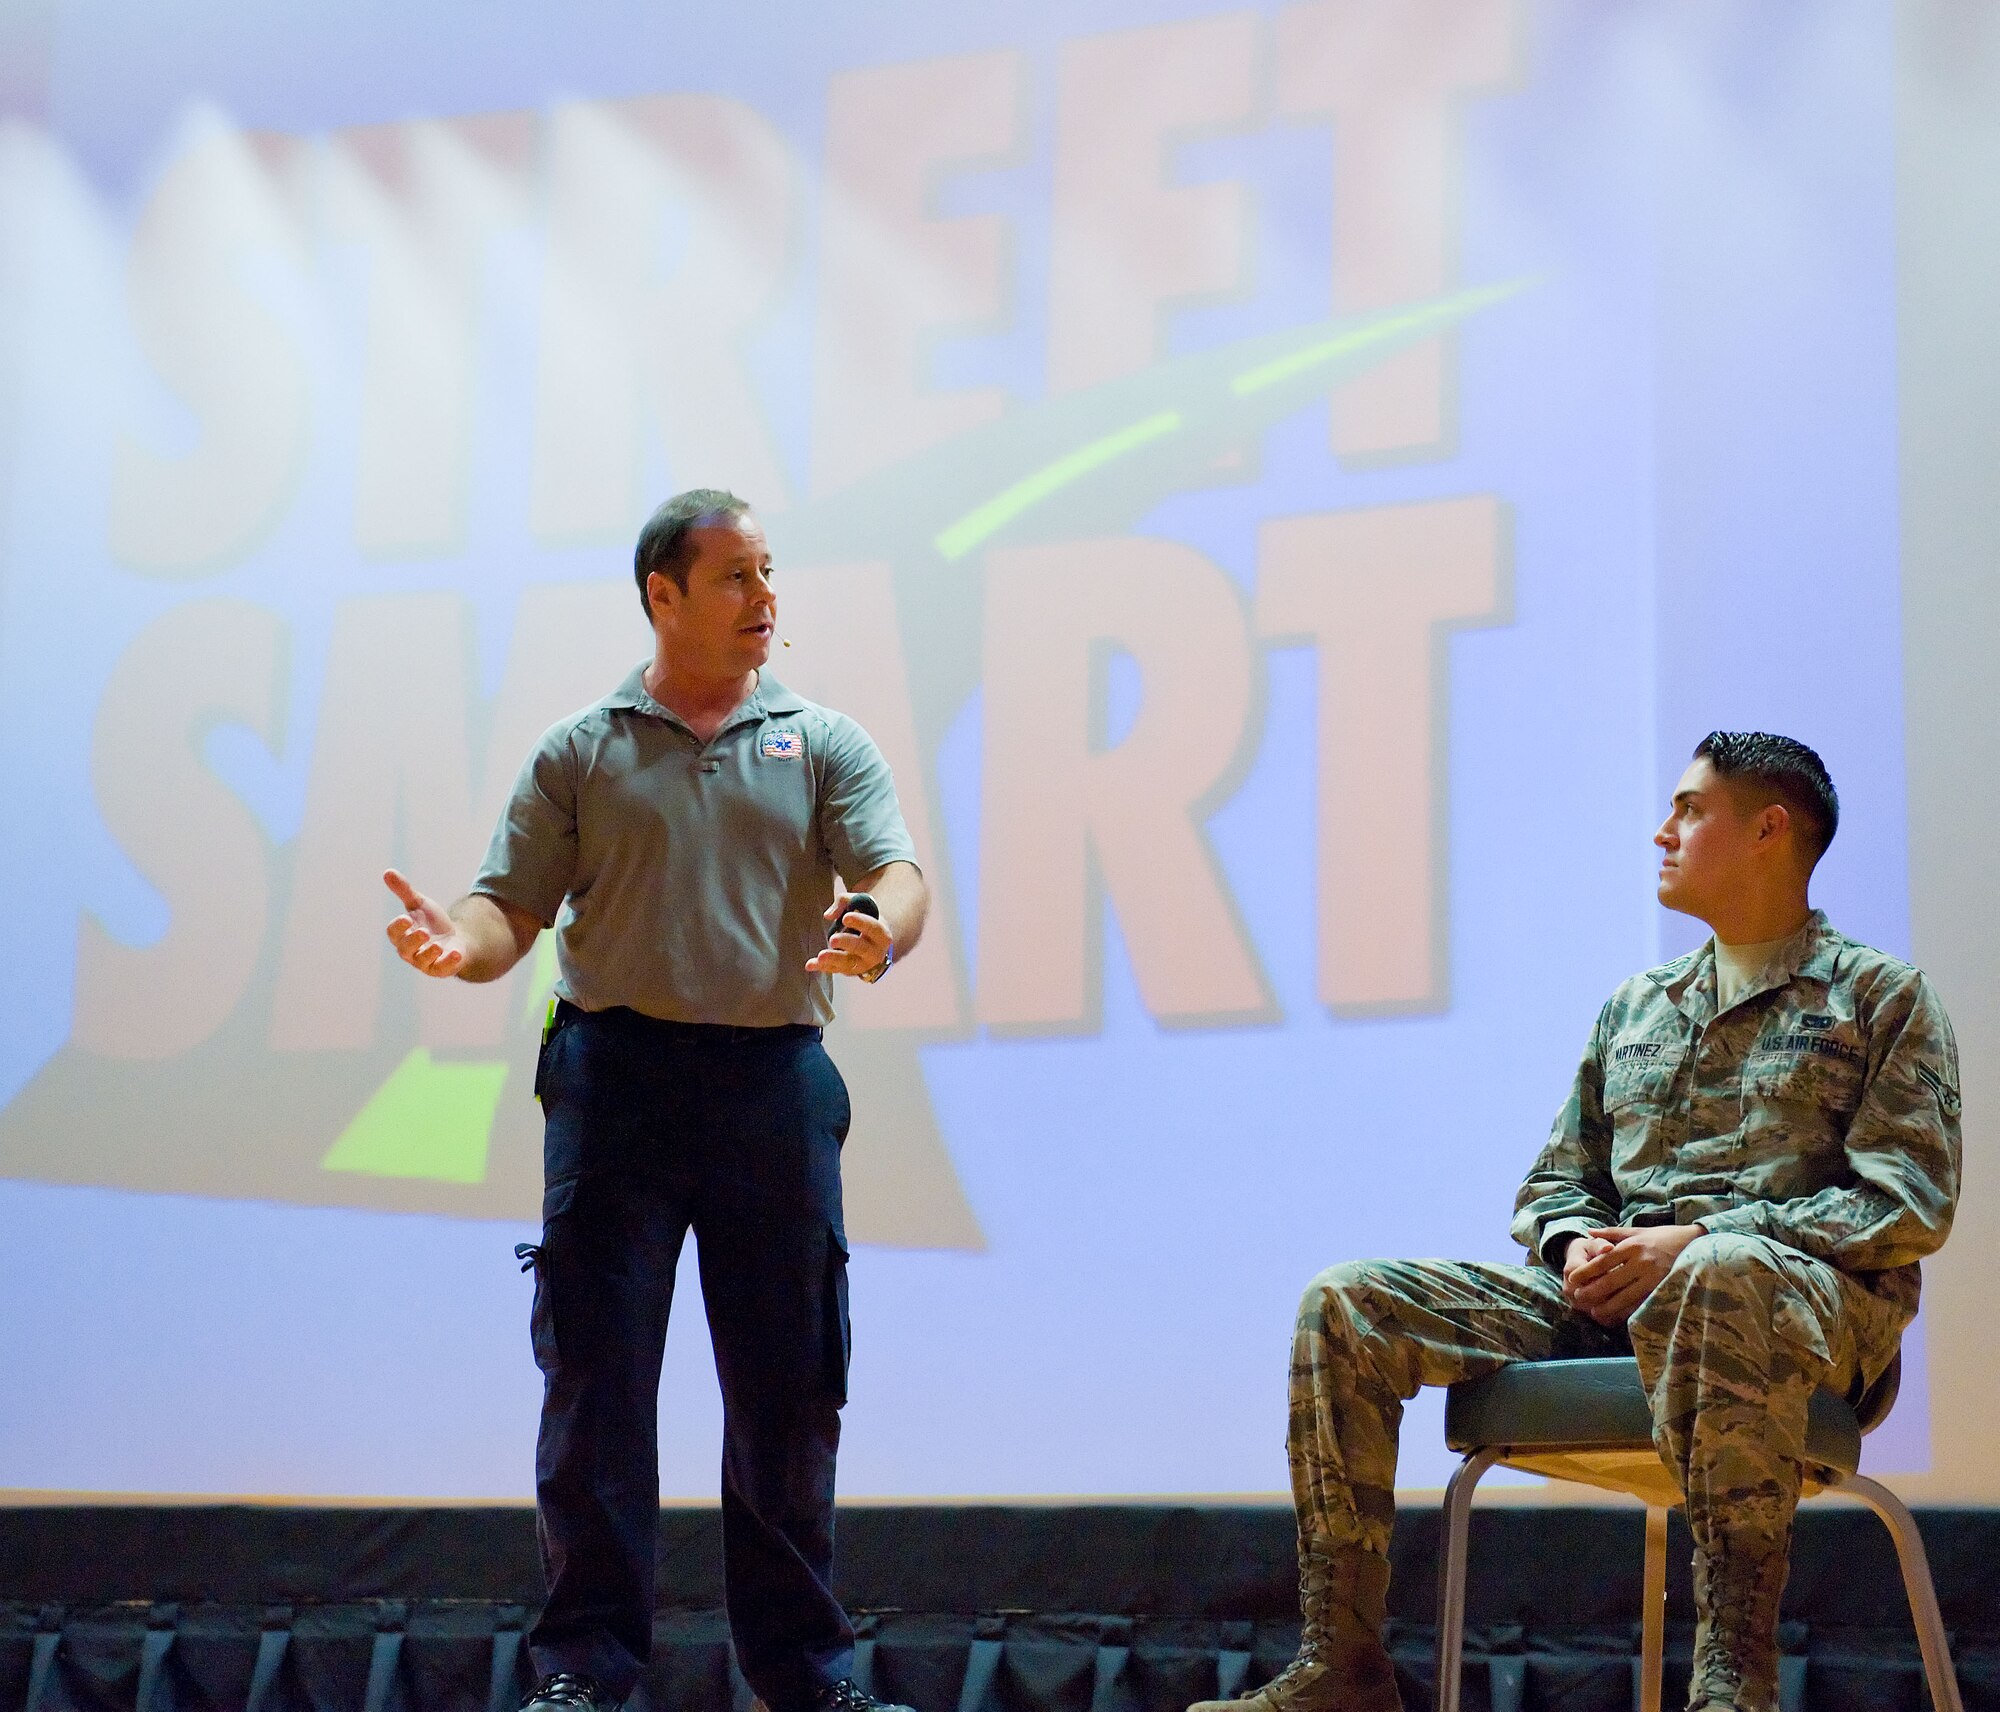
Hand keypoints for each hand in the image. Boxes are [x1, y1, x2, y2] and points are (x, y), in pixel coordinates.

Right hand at [384, 868, 468, 978]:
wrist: (457, 938)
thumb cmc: (433, 922)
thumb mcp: (420, 905)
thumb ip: (404, 891)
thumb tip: (387, 872)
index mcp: (402, 936)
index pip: (394, 934)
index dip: (398, 927)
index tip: (406, 918)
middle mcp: (410, 952)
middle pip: (405, 949)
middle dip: (413, 941)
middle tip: (423, 931)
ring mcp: (426, 962)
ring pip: (422, 962)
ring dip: (429, 953)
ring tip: (438, 944)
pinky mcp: (441, 969)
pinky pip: (442, 969)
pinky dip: (448, 962)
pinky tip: (456, 953)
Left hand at [806, 892, 891, 979]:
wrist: (873, 942)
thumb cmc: (866, 919)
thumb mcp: (860, 905)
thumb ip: (845, 902)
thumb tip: (828, 915)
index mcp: (881, 935)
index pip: (873, 928)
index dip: (860, 923)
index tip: (845, 917)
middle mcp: (875, 952)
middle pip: (861, 948)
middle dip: (847, 943)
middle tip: (833, 939)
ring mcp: (862, 964)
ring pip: (849, 963)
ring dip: (834, 959)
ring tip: (821, 956)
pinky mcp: (849, 970)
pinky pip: (835, 969)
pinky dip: (822, 967)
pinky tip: (810, 965)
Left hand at [1563, 1224, 1704, 1325]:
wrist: (1698, 1243)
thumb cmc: (1665, 1236)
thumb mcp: (1638, 1231)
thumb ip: (1612, 1233)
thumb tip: (1589, 1232)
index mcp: (1633, 1246)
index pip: (1604, 1260)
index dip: (1587, 1271)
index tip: (1573, 1278)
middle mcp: (1641, 1262)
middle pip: (1612, 1280)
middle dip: (1593, 1291)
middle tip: (1579, 1299)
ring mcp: (1654, 1277)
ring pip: (1626, 1295)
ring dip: (1609, 1306)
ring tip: (1595, 1313)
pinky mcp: (1665, 1289)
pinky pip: (1643, 1302)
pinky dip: (1630, 1311)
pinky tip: (1619, 1316)